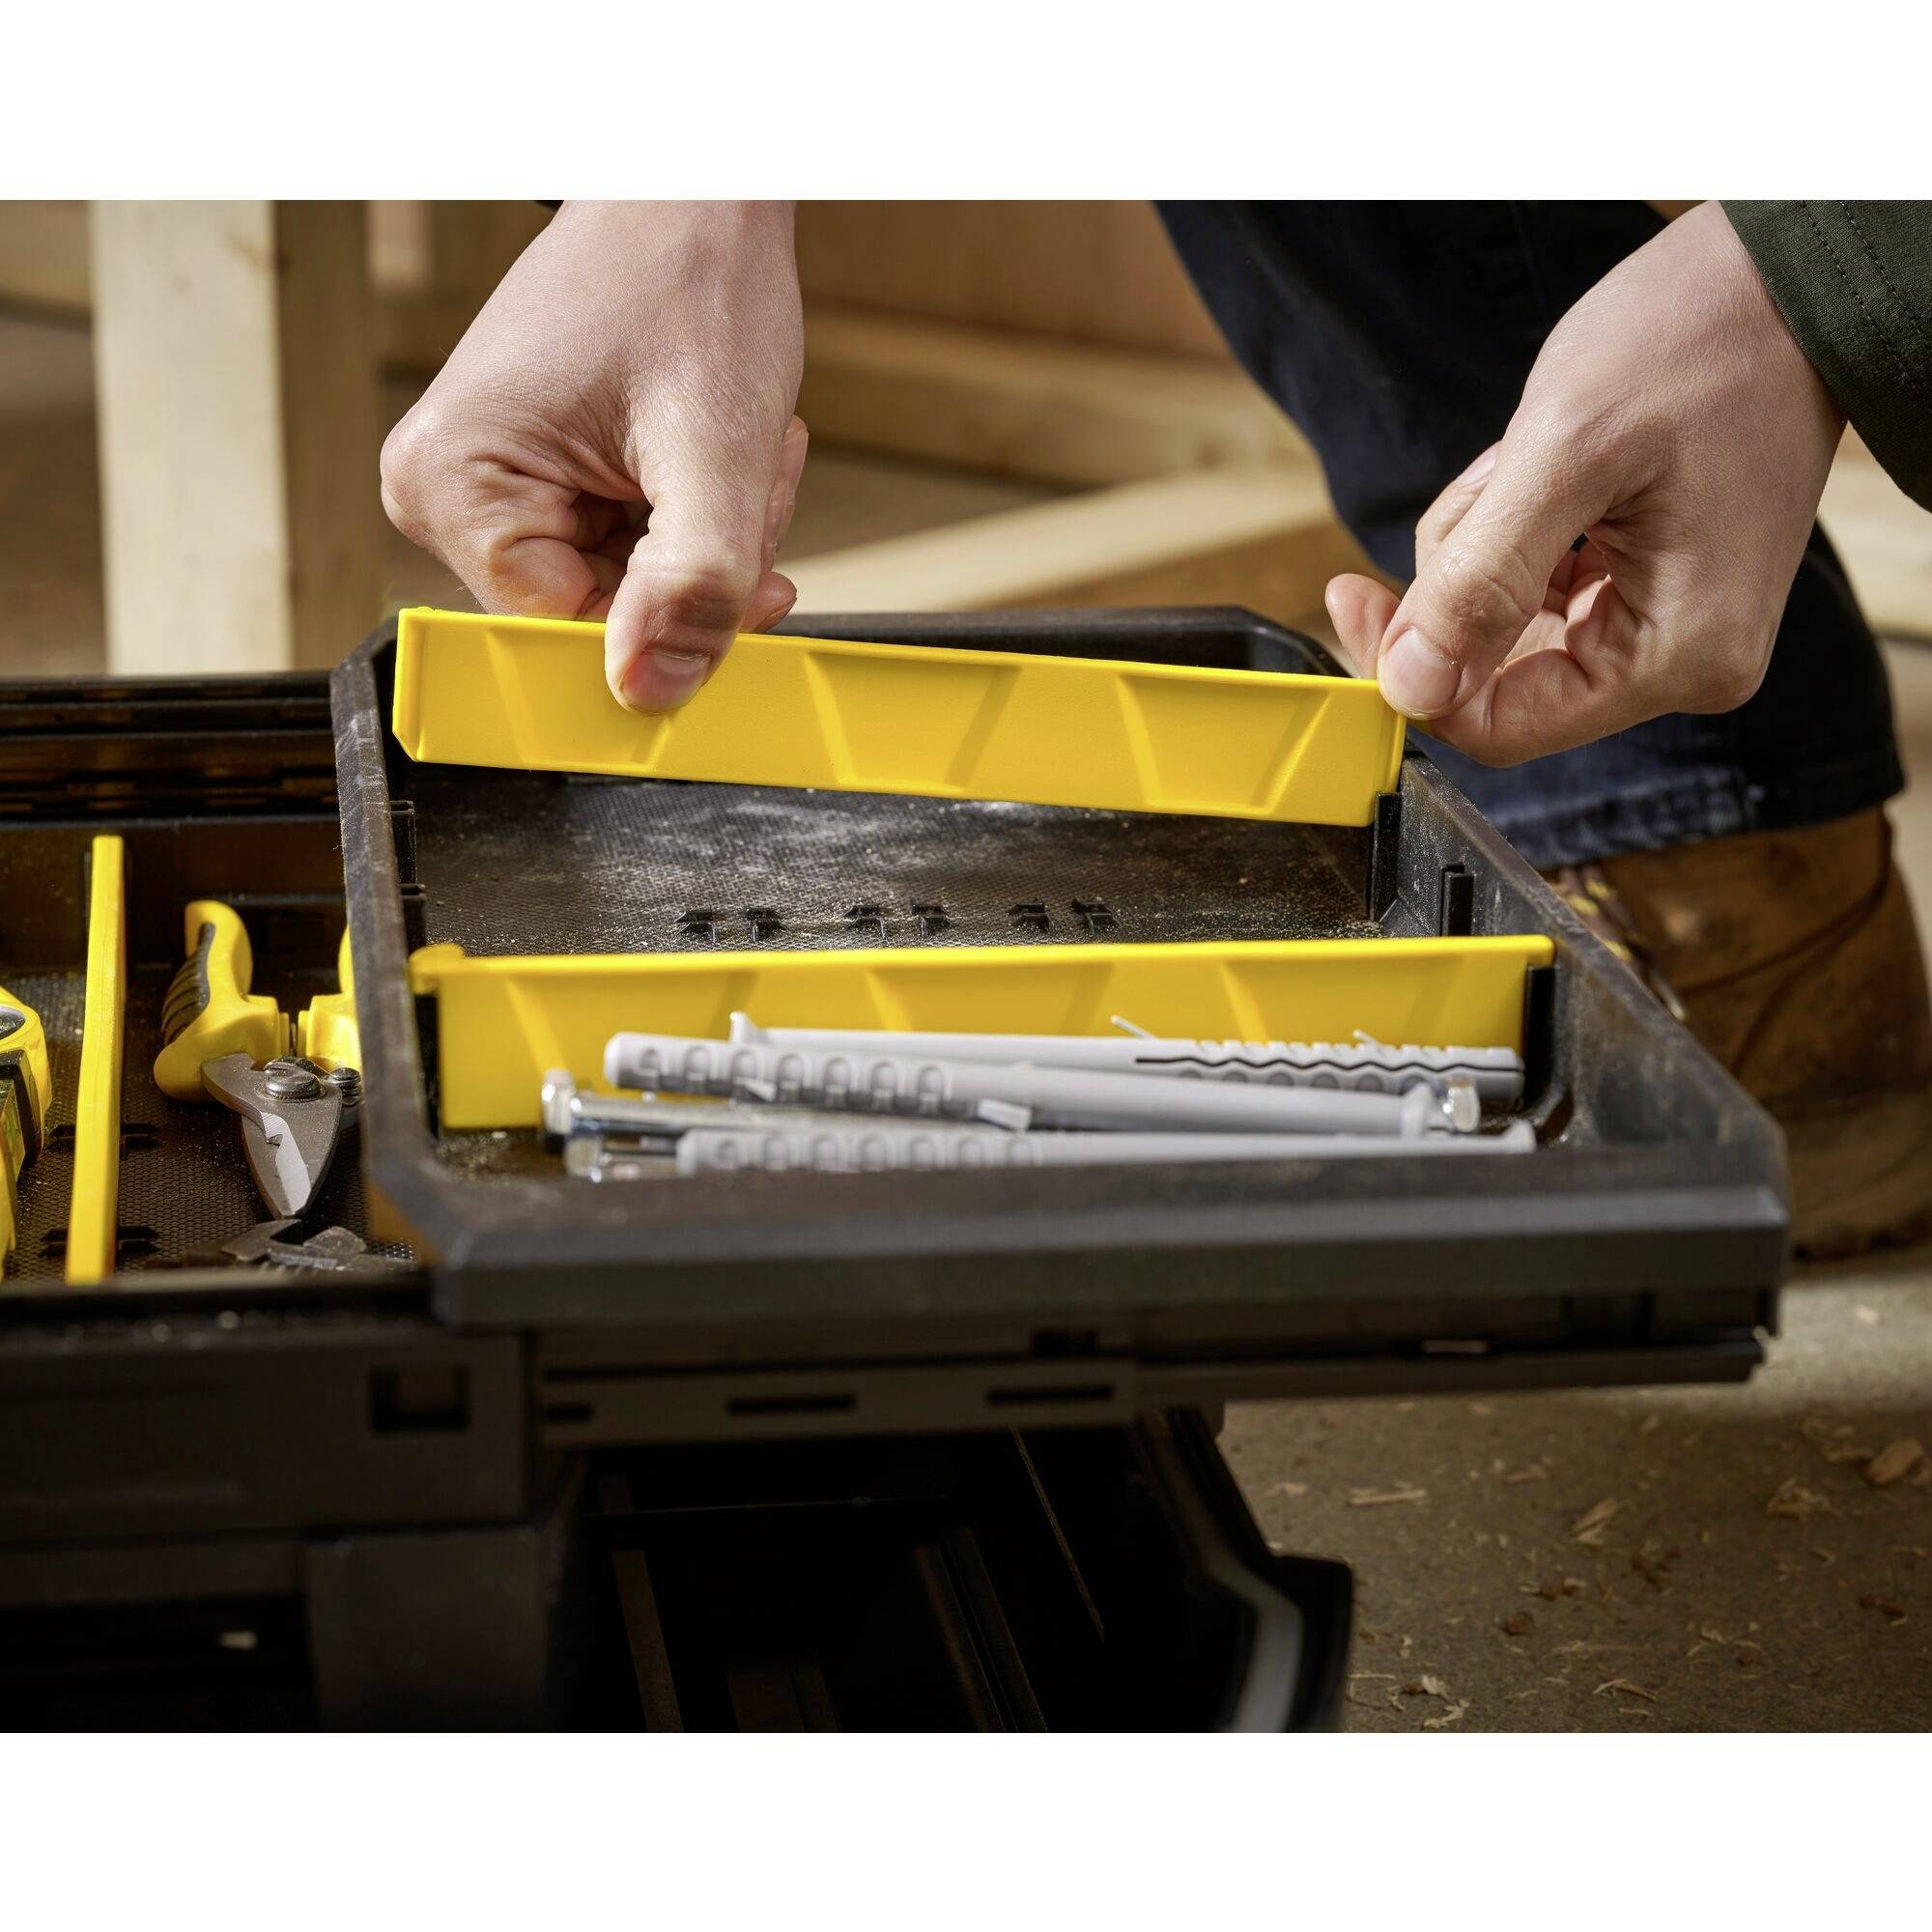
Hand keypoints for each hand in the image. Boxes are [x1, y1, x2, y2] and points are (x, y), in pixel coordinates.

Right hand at [381, 200, 807, 711]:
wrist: (689, 195)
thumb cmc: (689, 282)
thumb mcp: (713, 448)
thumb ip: (694, 582)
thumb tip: (652, 695)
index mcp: (452, 489)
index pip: (568, 638)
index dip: (673, 629)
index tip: (755, 583)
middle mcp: (443, 496)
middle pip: (600, 616)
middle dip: (698, 568)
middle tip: (746, 480)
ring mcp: (486, 491)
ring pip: (627, 591)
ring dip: (707, 540)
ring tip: (731, 449)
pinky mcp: (533, 483)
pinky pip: (629, 553)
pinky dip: (692, 516)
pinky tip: (711, 448)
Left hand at [1324, 200, 1843, 764]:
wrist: (1785, 278)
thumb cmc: (1702, 341)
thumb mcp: (1567, 454)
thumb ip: (1481, 581)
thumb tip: (1409, 687)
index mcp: (1678, 656)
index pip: (1498, 727)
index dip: (1410, 675)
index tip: (1349, 595)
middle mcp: (1683, 663)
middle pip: (1495, 673)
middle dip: (1463, 580)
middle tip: (1495, 481)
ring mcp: (1670, 628)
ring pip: (1505, 623)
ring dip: (1488, 541)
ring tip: (1534, 458)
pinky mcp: (1651, 588)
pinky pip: (1538, 586)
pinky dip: (1517, 528)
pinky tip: (1549, 467)